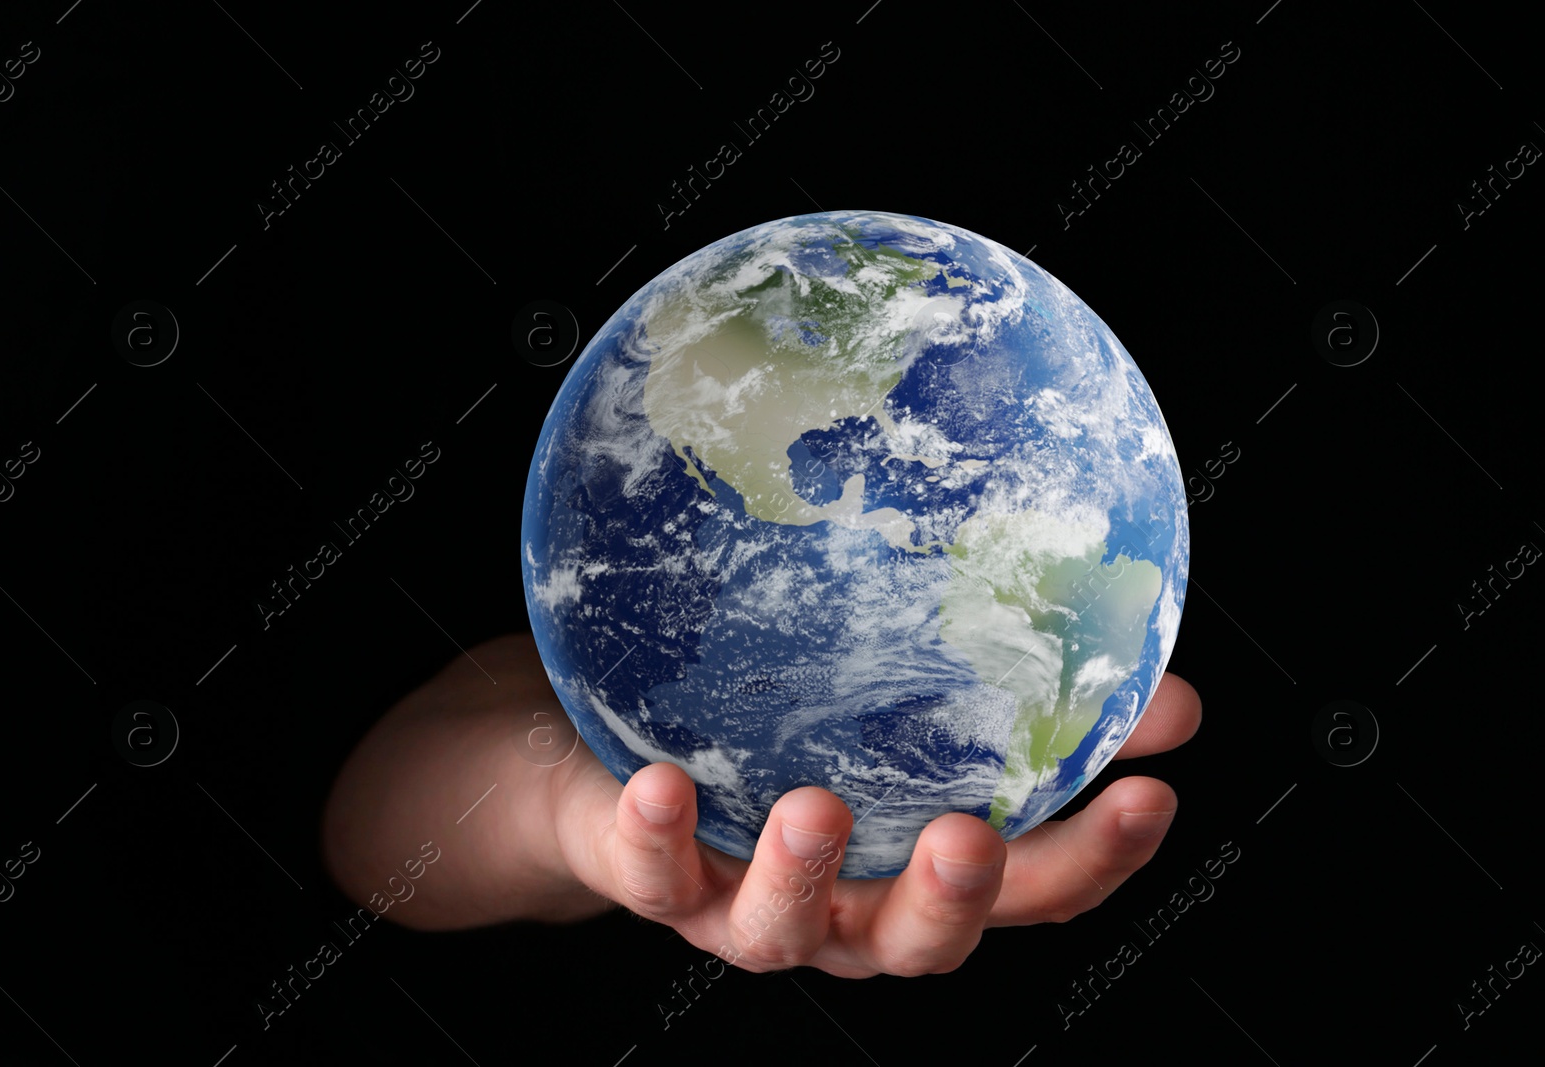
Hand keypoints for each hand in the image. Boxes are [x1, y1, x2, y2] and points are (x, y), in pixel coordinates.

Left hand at [549, 672, 1200, 976]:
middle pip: (915, 938)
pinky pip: (653, 876)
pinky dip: (658, 835)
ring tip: (815, 810)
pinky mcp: (657, 876)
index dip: (1096, 855)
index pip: (1033, 888)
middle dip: (949, 900)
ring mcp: (748, 904)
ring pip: (782, 927)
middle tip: (970, 840)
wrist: (624, 771)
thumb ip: (1032, 715)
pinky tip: (662, 785)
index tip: (1147, 795)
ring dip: (802, 875)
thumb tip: (1165, 692)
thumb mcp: (914, 731)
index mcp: (923, 873)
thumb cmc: (790, 749)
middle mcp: (846, 910)